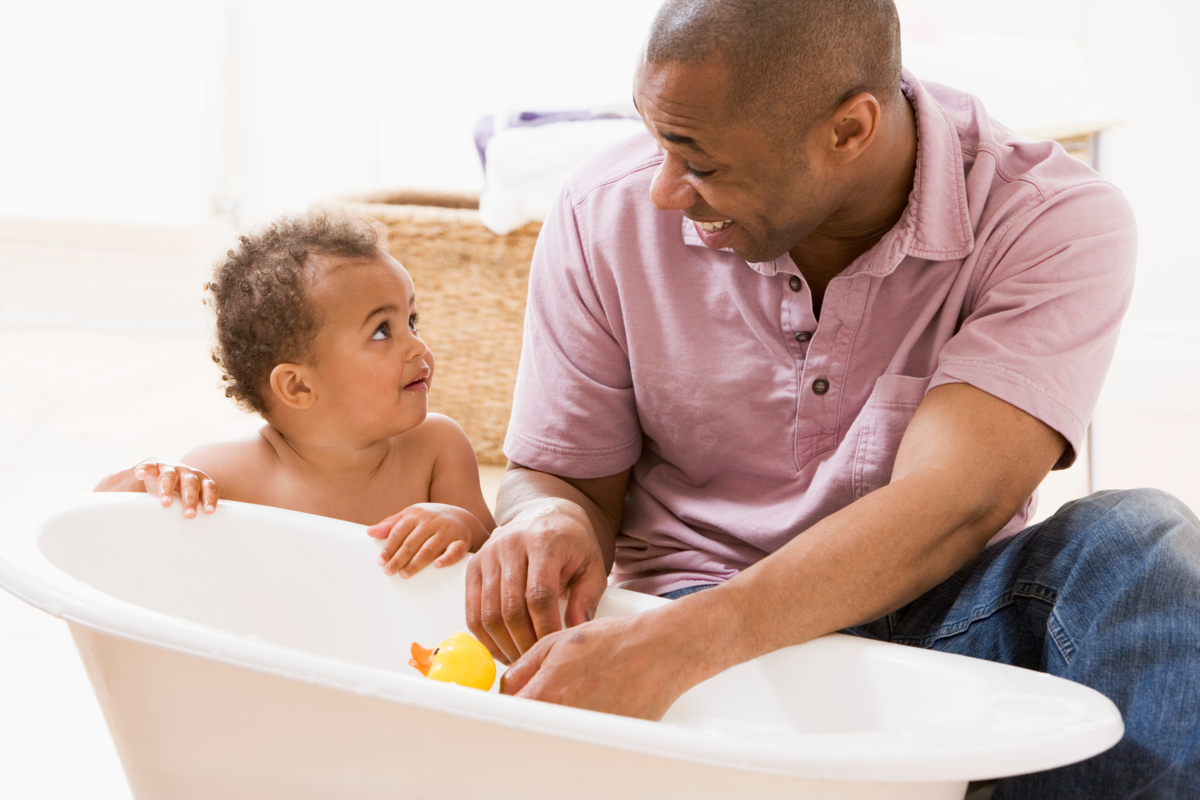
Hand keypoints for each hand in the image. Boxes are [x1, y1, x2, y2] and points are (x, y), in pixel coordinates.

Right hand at [132, 459, 217, 518]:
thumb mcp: (188, 500)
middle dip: (190, 499)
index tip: (209, 512)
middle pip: (191, 484)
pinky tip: (141, 474)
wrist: (159, 471)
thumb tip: (202, 539)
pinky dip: (145, 469)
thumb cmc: (178, 491)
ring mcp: (169, 468)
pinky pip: (148, 467)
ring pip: (169, 477)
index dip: (210, 498)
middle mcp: (186, 473)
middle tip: (190, 514)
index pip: (209, 488)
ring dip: (168, 489)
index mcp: (199, 481)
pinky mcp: (152, 466)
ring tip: (166, 503)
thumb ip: (194, 512)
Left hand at [367, 503, 474, 577]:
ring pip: (429, 549)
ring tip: (404, 574)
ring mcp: (447, 530)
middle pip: (411, 543)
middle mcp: (431, 521)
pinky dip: (446, 558)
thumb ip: (390, 525)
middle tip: (389, 572)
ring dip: (415, 563)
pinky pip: (455, 551)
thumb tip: (369, 532)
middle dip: (399, 559)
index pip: (399, 533)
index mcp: (416, 514)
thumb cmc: (429, 519)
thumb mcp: (410, 516)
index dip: (389, 548)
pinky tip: (437, 566)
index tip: (381, 562)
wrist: (461, 517)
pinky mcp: (461, 540)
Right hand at [465, 500, 608, 663]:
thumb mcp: (592, 566)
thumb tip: (573, 632)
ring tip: (521, 659)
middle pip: (510, 608)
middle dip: (524, 642)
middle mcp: (510, 545)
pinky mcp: (473, 566)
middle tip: (537, 661)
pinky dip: (485, 637)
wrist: (545, 515)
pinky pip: (472, 611)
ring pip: (488, 613)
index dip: (545, 628)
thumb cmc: (571, 544)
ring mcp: (488, 555)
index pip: (539, 594)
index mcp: (544, 542)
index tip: (553, 648)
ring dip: (504, 644)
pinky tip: (502, 648)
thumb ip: (586, 598)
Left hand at [499, 613, 688, 719]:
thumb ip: (523, 668)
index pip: (507, 713)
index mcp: (544, 694)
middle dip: (535, 709)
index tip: (512, 700)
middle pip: (533, 725)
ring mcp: (586, 733)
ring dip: (561, 715)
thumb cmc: (612, 641)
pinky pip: (585, 735)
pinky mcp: (608, 739)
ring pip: (557, 732)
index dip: (509, 704)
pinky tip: (601, 698)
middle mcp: (563, 720)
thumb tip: (507, 686)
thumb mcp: (556, 643)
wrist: (658, 650)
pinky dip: (586, 720)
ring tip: (584, 690)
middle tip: (554, 690)